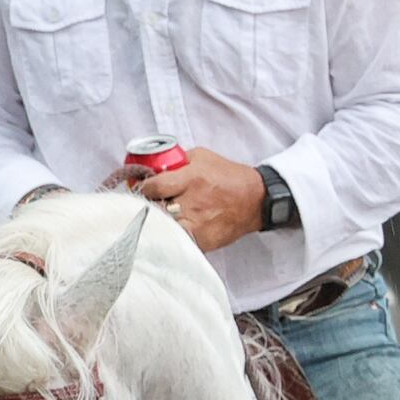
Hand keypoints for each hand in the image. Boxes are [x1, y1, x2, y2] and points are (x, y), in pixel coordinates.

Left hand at [111, 145, 264, 251]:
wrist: (257, 199)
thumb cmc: (228, 176)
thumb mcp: (202, 157)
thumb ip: (176, 161)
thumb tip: (151, 167)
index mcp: (192, 179)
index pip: (154, 187)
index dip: (143, 189)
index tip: (143, 189)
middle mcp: (193, 202)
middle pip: (154, 210)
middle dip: (146, 208)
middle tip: (144, 206)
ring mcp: (198, 224)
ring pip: (163, 228)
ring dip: (156, 224)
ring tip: (155, 219)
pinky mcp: (204, 240)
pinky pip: (178, 242)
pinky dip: (169, 238)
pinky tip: (168, 232)